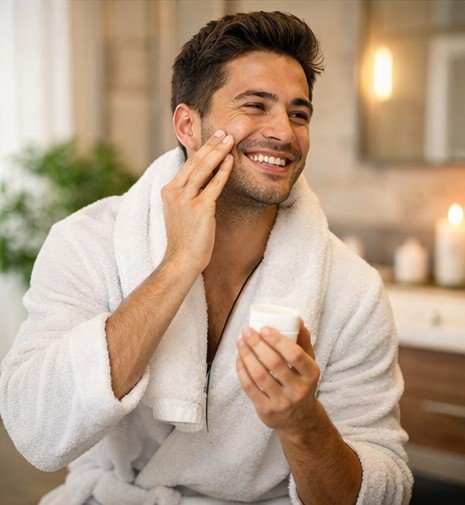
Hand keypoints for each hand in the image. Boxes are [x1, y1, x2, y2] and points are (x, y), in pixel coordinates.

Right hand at [161, 130, 233, 271]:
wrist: (181, 260)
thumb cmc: (184, 239)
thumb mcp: (181, 212)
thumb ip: (189, 194)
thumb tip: (206, 179)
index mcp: (168, 191)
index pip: (188, 165)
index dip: (202, 150)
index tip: (214, 138)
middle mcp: (174, 192)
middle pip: (194, 162)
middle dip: (211, 144)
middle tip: (224, 131)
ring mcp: (185, 200)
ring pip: (203, 169)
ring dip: (217, 152)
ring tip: (230, 139)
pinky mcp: (199, 209)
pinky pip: (214, 186)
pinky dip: (223, 172)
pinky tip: (230, 160)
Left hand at [236, 319, 319, 434]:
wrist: (299, 419)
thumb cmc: (301, 382)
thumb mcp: (308, 364)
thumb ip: (304, 342)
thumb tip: (299, 320)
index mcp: (311, 374)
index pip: (295, 354)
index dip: (278, 340)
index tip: (264, 328)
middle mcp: (299, 390)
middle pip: (274, 363)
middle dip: (257, 344)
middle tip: (246, 330)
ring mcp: (282, 402)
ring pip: (259, 375)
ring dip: (246, 355)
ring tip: (240, 342)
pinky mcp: (267, 410)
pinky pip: (250, 387)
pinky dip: (242, 370)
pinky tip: (239, 358)